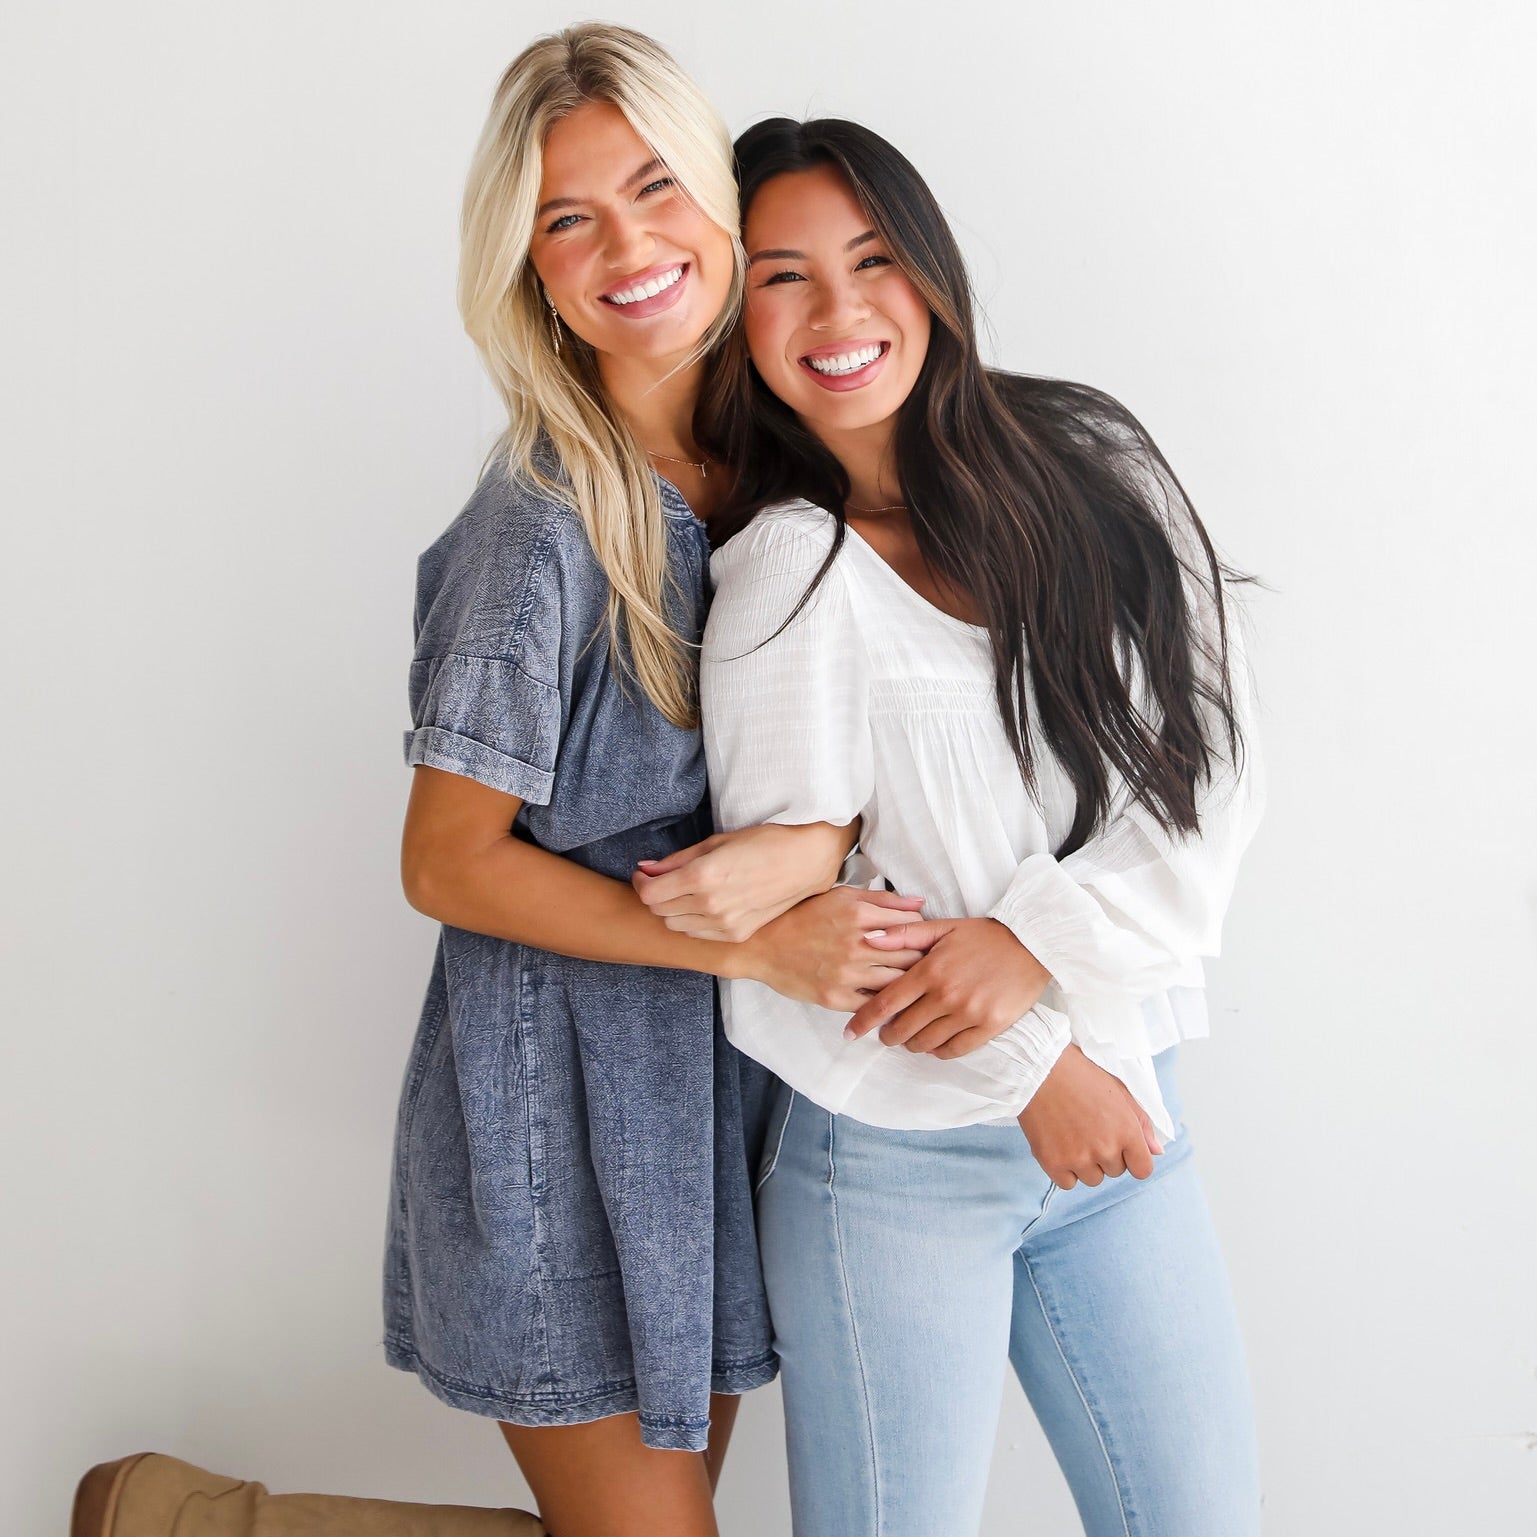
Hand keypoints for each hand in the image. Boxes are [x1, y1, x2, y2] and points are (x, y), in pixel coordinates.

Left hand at [634, 821, 854, 941]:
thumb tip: (646, 868)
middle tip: (662, 881)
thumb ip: (677, 860)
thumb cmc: (764, 843)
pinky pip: (699, 934)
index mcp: (702, 876)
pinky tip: (703, 905)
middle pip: (659, 911)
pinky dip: (692, 922)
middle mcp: (710, 904)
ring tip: (684, 892)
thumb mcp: (716, 842)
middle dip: (655, 895)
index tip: (645, 874)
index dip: (642, 883)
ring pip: (676, 926)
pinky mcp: (737, 934)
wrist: (806, 862)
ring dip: (672, 910)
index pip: (650, 893)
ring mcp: (724, 924)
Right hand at [736, 886, 927, 1009]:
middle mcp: (856, 944)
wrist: (762, 945)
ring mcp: (846, 974)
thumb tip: (920, 902)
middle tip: (929, 964)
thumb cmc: (803, 917)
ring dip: (910, 984)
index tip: (924, 938)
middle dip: (924, 960)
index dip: (924, 931)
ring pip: (898, 983)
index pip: (913, 924)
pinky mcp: (836, 998)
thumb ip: (883, 900)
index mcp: (859, 914)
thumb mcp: (841, 897)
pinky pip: (874, 1005)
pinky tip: (893, 1001)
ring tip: (915, 984)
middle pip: (912, 956)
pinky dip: (887, 1004)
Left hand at [845, 917, 1050, 1057]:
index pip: (886, 1002)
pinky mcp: (989, 1026)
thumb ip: (903, 934)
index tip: (850, 1033)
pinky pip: (954, 1050)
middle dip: (888, 1035)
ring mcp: (968, 1013)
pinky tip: (935, 1043)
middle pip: (903, 1029)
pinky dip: (939, 1051)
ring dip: (912, 1044)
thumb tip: (869, 938)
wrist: (1033, 943)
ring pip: (926, 1043)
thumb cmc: (984, 935)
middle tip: (886, 1033)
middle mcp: (946, 994)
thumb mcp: (943, 927)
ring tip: (911, 1037)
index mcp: (930, 969)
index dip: (864, 1021)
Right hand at [1017, 1044, 1163, 1189]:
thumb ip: (1142, 1123)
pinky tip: (1058, 1144)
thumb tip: (1157, 1151)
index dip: (1133, 1159)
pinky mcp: (1053, 1163)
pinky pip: (1068, 1183)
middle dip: (1106, 1155)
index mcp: (1126, 1130)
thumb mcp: (1118, 1090)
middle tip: (1088, 1128)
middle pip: (1116, 1172)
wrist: (1037, 1069)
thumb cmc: (1079, 1074)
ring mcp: (1078, 1158)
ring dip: (1085, 1164)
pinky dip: (1064, 1169)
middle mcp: (1105, 1148)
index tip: (1120, 1147)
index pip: (1143, 1170)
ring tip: (1072, 1134)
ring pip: (1092, 1179)